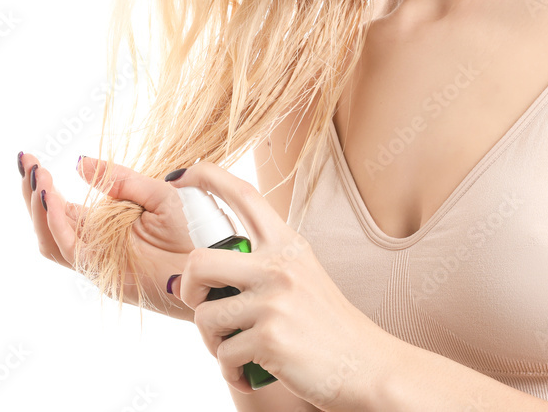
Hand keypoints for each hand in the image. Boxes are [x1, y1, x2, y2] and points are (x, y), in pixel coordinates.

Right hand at [17, 151, 194, 319]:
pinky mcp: (103, 273)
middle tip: (25, 161)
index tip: (29, 157)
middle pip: (48, 222)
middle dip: (32, 192)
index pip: (61, 206)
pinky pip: (71, 250)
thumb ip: (119, 180)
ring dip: (40, 207)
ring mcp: (96, 260)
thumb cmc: (191, 229)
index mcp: (104, 224)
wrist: (211, 260)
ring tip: (37, 177)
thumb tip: (79, 162)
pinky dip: (57, 225)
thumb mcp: (157, 193)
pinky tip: (51, 200)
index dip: (42, 183)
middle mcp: (94, 243)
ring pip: (51, 239)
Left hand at [166, 161, 396, 410]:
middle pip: (199, 261)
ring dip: (212, 342)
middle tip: (200, 305)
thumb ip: (262, 265)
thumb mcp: (302, 276)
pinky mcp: (269, 338)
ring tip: (235, 350)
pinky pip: (223, 355)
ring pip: (204, 316)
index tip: (182, 176)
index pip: (244, 196)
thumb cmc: (326, 326)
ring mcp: (274, 301)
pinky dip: (230, 371)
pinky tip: (248, 371)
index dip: (208, 177)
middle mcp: (279, 265)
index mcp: (287, 245)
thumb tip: (204, 273)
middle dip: (187, 288)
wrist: (365, 365)